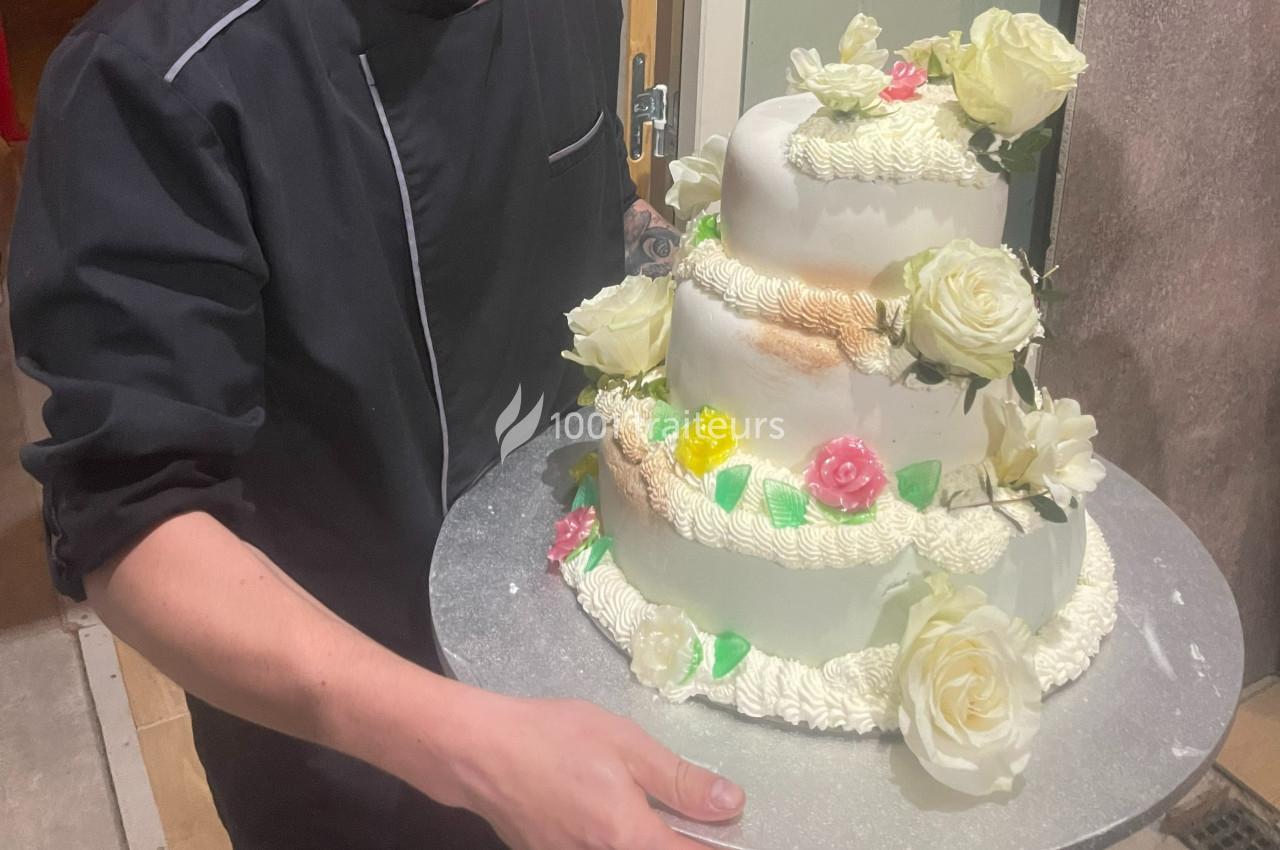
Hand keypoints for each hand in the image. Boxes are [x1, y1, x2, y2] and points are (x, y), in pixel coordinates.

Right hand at [447, 695, 744, 848]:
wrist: (479, 751)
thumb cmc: (555, 738)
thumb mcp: (626, 745)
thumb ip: (680, 781)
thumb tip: (731, 803)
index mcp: (629, 838)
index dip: (716, 846)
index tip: (726, 828)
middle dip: (675, 841)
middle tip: (686, 816)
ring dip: (642, 837)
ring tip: (637, 806)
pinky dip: (611, 839)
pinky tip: (601, 809)